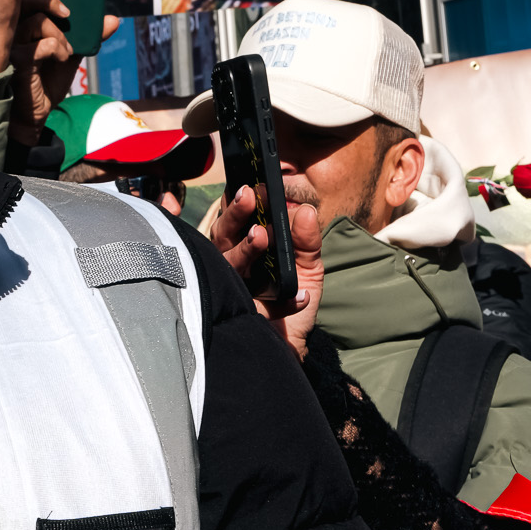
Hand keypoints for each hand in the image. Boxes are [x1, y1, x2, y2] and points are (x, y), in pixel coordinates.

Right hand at [9, 5, 119, 145]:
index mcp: (19, 24)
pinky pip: (43, 44)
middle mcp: (10, 31)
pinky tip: (61, 59)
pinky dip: (58, 49)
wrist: (35, 114)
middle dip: (50, 1)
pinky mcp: (17, 61)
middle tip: (68, 13)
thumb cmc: (46, 81)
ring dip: (60, 34)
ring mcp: (11, 45)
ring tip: (66, 50)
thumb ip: (89, 36)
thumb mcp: (71, 53)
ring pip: (37, 21)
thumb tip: (113, 19)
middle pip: (26, 0)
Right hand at [209, 186, 318, 356]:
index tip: (252, 183)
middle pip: (223, 233)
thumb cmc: (290, 301)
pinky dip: (281, 300)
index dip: (240, 199)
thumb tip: (305, 210)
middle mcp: (232, 263)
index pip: (237, 217)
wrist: (289, 345)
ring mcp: (232, 287)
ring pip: (227, 261)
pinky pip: (249, 300)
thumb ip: (307, 239)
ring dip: (244, 248)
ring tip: (260, 235)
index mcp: (244, 246)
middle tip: (249, 194)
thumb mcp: (307, 266)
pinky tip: (298, 295)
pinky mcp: (238, 313)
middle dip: (235, 213)